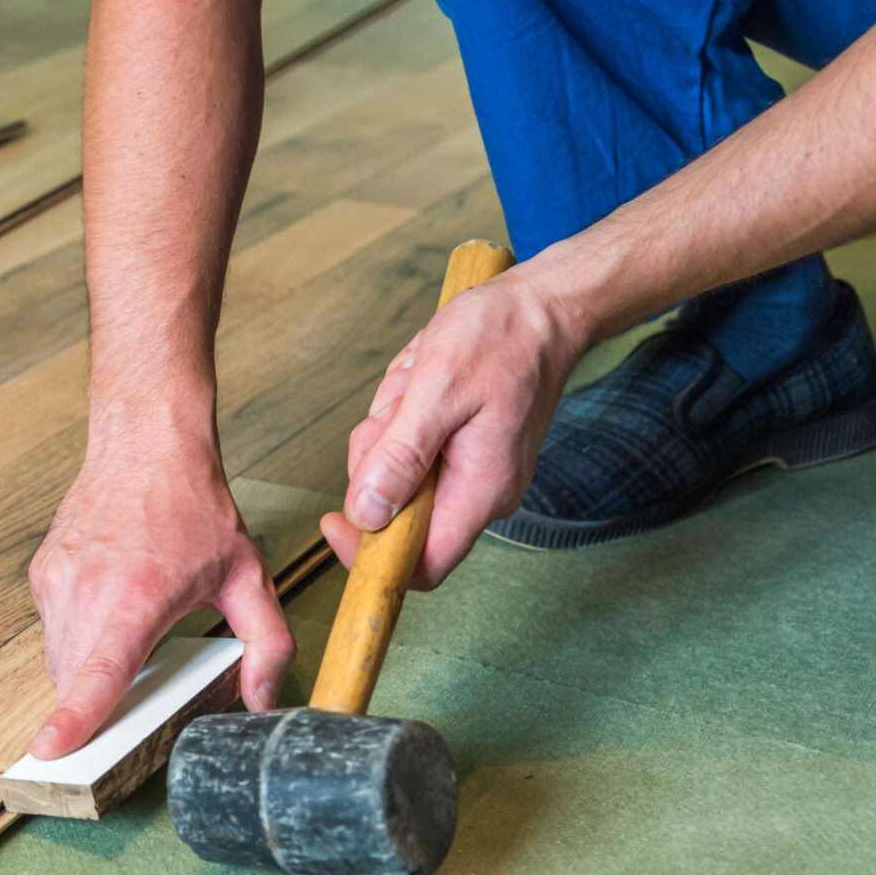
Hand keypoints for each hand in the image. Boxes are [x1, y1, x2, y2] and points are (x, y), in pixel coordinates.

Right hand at [25, 431, 294, 759]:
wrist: (144, 443)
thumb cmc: (192, 505)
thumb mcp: (248, 574)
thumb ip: (267, 643)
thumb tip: (262, 699)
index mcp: (137, 595)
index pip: (100, 671)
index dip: (75, 717)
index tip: (51, 749)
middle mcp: (87, 588)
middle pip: (74, 680)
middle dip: (98, 703)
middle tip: (136, 691)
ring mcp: (57, 580)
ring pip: (58, 660)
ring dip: (88, 670)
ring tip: (129, 631)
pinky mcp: (41, 574)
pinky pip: (52, 631)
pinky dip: (79, 637)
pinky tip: (110, 608)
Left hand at [320, 272, 585, 585]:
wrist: (541, 309)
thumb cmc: (502, 338)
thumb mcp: (439, 388)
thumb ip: (401, 456)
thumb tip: (367, 513)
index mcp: (480, 490)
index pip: (421, 566)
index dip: (371, 555)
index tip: (334, 519)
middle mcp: (478, 492)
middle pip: (396, 512)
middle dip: (378, 460)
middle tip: (398, 406)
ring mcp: (470, 472)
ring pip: (395, 474)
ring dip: (389, 427)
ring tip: (418, 384)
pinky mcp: (460, 450)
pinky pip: (407, 447)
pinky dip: (401, 415)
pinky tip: (421, 383)